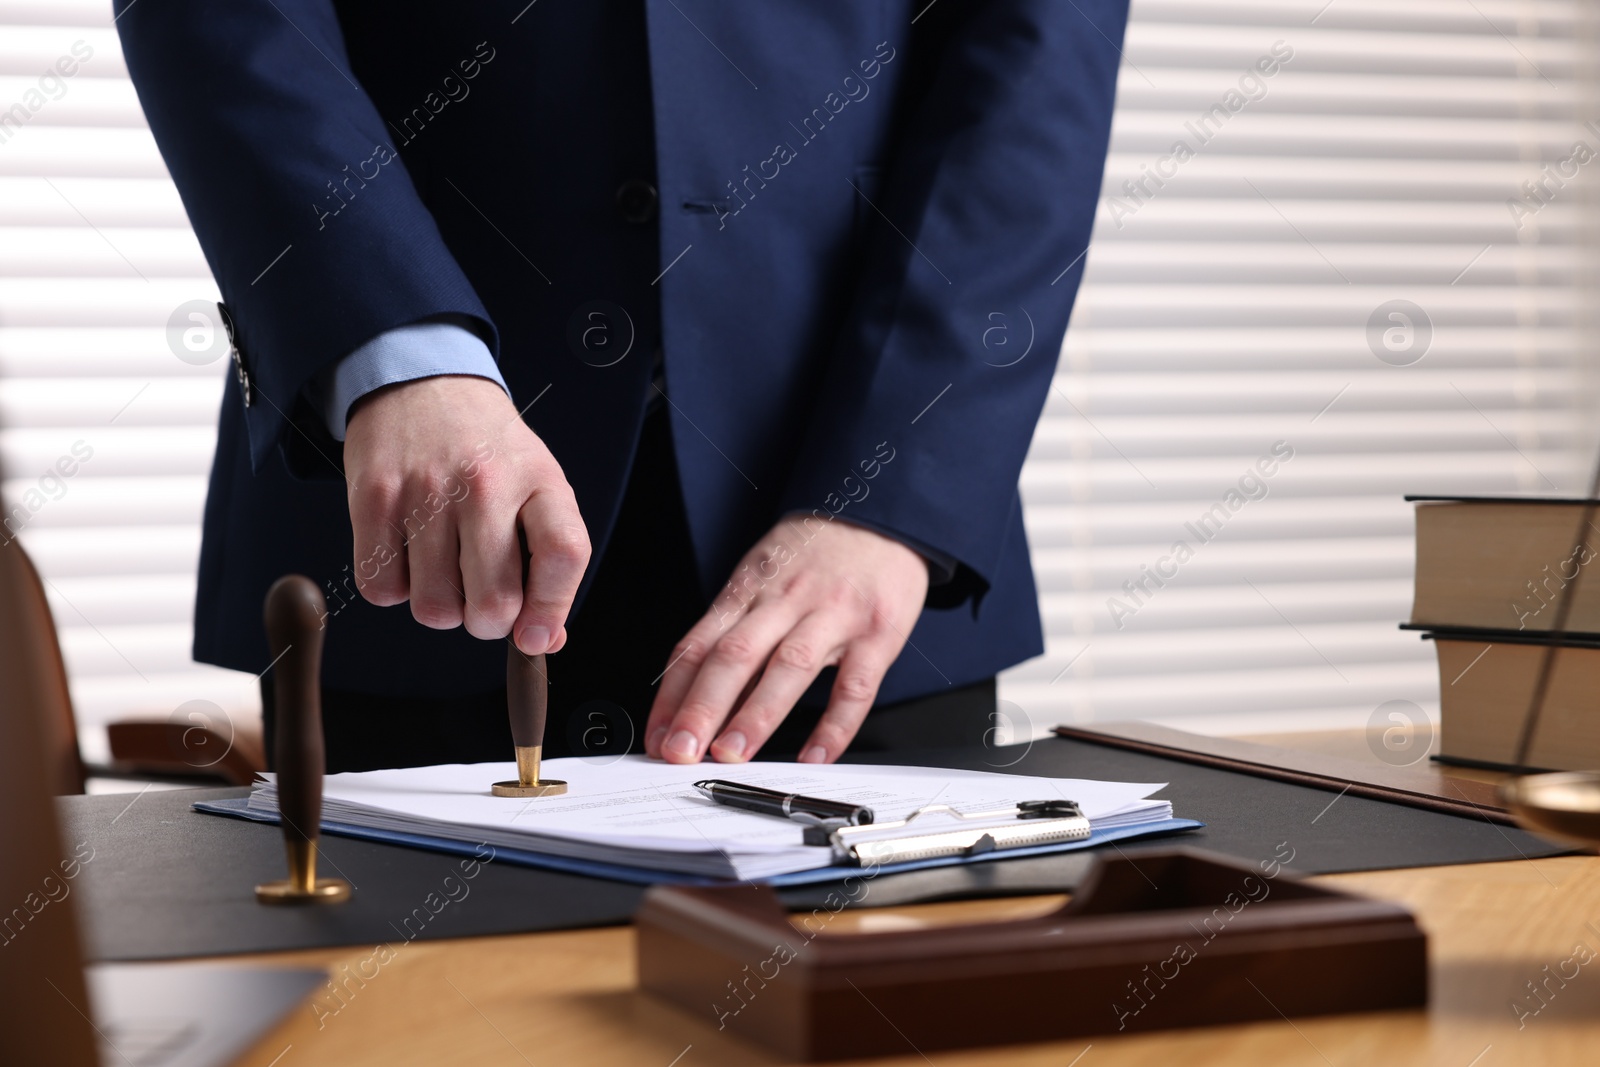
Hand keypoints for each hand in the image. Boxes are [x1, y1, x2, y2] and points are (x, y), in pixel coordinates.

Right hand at [342, 375, 589, 654]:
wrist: (423, 380)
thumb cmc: (487, 449)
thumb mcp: (536, 485)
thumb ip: (548, 559)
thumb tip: (542, 640)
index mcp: (539, 480)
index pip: (563, 556)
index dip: (552, 610)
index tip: (534, 636)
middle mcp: (485, 484)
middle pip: (493, 604)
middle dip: (486, 621)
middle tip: (481, 596)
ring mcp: (426, 491)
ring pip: (434, 608)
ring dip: (440, 607)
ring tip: (443, 569)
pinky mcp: (373, 498)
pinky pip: (381, 588)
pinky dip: (394, 588)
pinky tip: (408, 555)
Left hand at [644, 515, 928, 763]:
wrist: (880, 513)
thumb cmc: (816, 552)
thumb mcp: (763, 575)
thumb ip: (737, 630)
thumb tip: (700, 698)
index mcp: (748, 590)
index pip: (697, 646)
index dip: (672, 696)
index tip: (656, 736)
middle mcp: (784, 601)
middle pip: (733, 656)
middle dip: (701, 707)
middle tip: (680, 750)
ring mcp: (833, 616)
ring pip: (787, 666)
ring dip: (756, 715)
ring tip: (732, 753)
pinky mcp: (877, 632)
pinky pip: (854, 685)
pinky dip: (834, 726)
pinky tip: (815, 755)